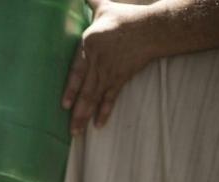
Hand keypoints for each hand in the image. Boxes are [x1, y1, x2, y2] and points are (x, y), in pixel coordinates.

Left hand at [63, 0, 154, 134]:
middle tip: (69, 130)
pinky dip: (105, 110)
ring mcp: (111, 71)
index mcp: (90, 45)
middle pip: (86, 90)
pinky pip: (111, 97)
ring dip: (87, 115)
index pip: (78, 70)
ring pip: (96, 97)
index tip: (64, 105)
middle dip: (77, 111)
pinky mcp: (122, 77)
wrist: (154, 28)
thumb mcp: (103, 7)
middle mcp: (100, 61)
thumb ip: (89, 3)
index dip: (71, 89)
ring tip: (78, 132)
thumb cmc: (125, 18)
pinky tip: (98, 124)